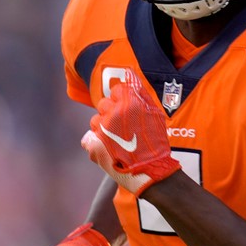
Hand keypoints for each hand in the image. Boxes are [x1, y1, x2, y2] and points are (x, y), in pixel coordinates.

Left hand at [81, 70, 180, 194]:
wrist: (150, 170)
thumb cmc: (156, 143)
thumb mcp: (155, 114)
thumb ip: (140, 93)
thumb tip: (129, 75)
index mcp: (131, 103)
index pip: (117, 89)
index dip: (122, 99)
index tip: (127, 109)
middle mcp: (115, 112)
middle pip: (104, 103)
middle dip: (111, 112)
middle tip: (123, 127)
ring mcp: (104, 128)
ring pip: (95, 120)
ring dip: (103, 127)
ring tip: (117, 140)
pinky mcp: (95, 144)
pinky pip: (89, 137)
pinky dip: (96, 142)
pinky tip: (110, 149)